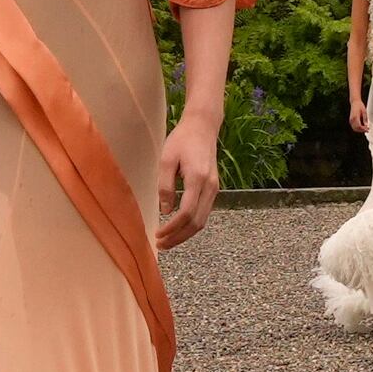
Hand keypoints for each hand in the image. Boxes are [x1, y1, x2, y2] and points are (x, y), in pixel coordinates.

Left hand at [155, 109, 221, 248]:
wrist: (202, 126)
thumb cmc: (182, 140)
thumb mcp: (167, 159)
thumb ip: (165, 186)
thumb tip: (165, 211)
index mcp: (198, 179)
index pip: (187, 213)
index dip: (172, 228)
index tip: (158, 235)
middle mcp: (210, 187)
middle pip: (197, 223)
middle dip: (179, 237)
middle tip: (161, 245)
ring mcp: (214, 189)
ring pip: (202, 221)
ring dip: (185, 234)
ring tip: (167, 240)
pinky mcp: (213, 189)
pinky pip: (204, 213)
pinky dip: (191, 225)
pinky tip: (177, 228)